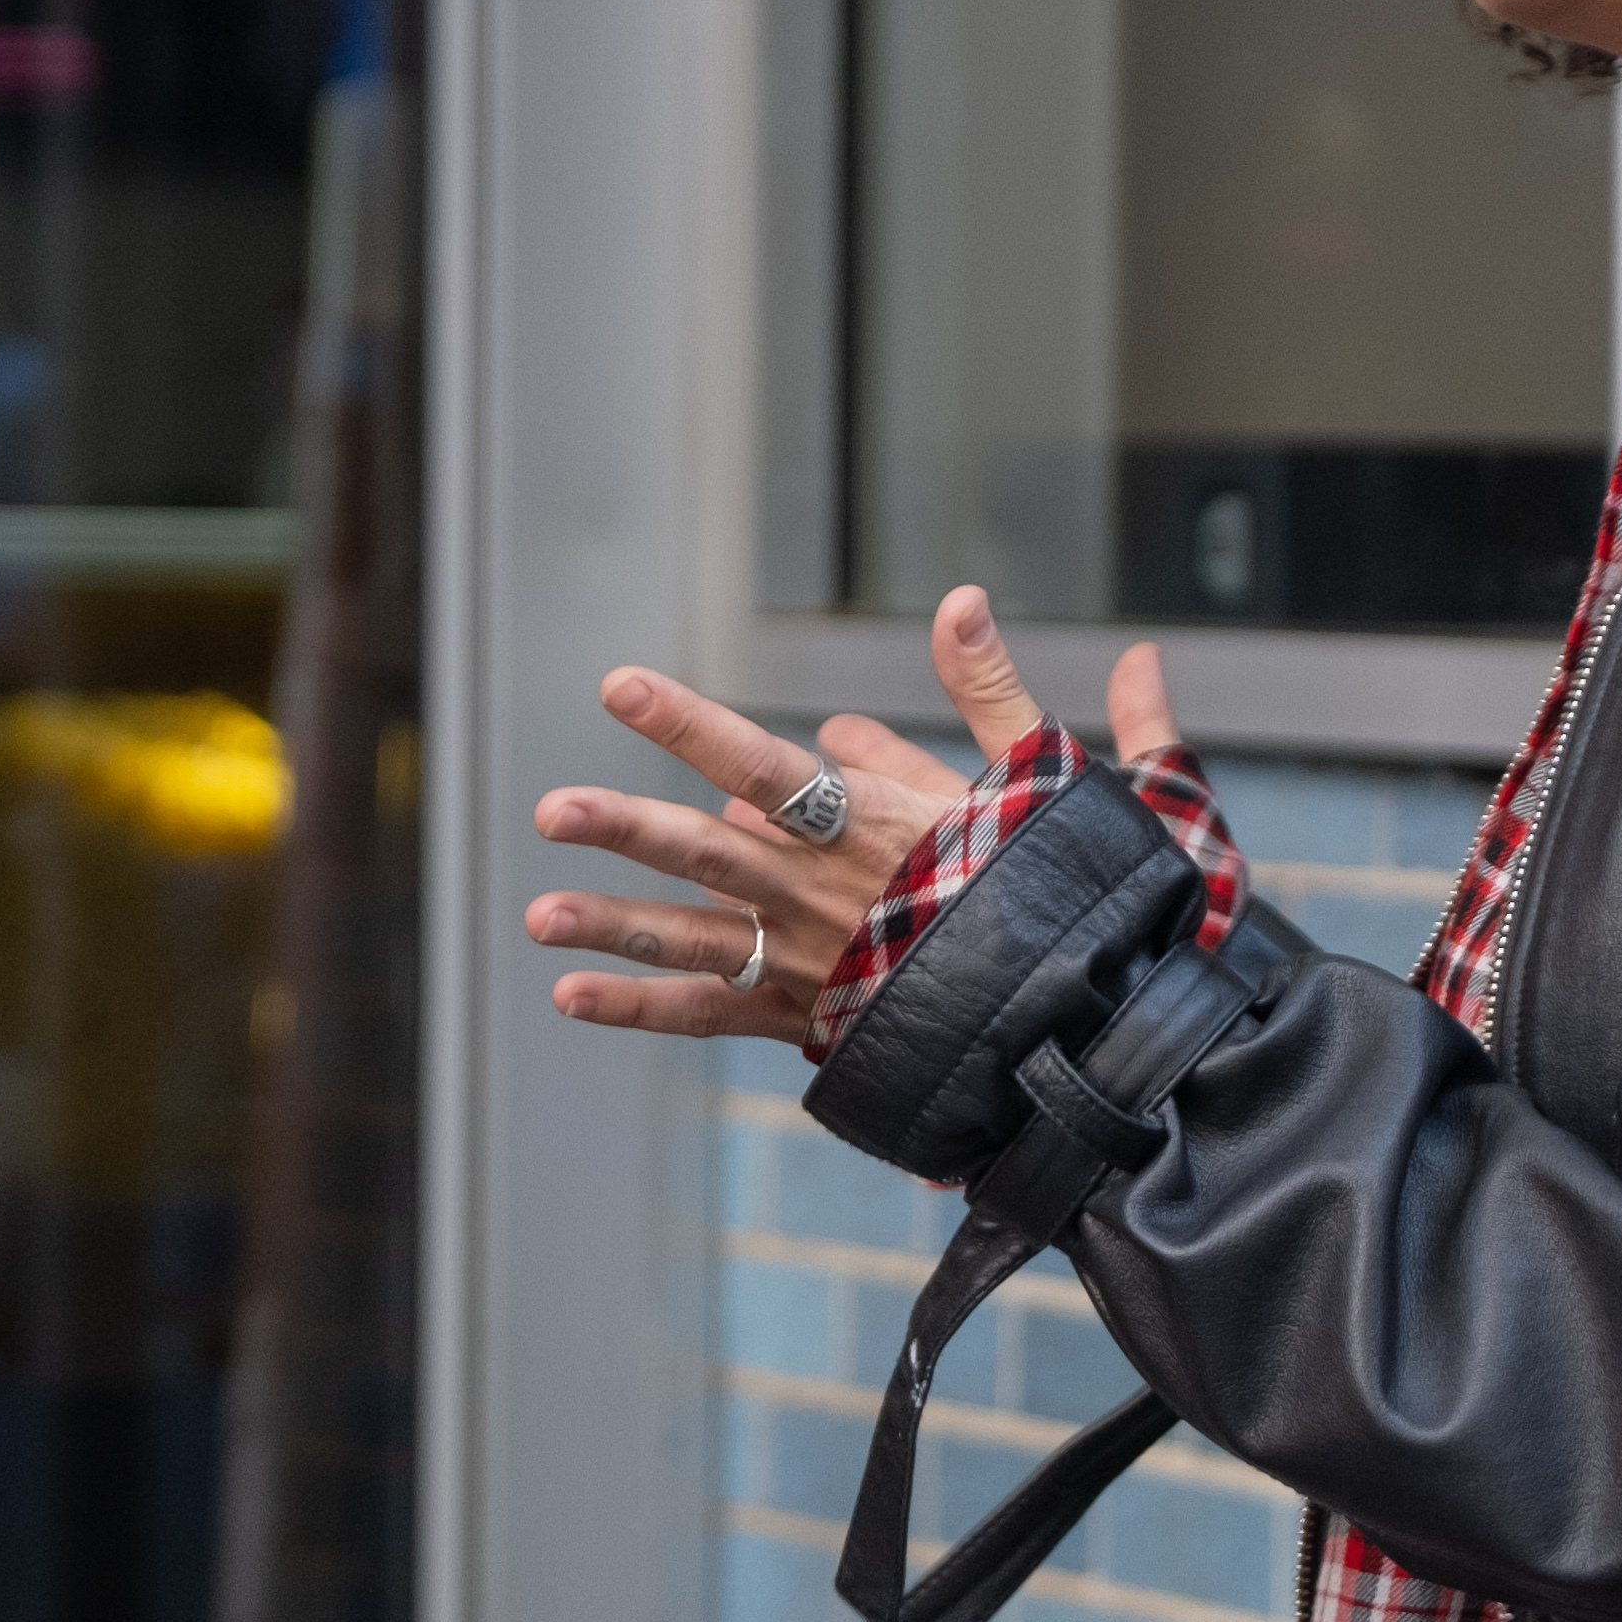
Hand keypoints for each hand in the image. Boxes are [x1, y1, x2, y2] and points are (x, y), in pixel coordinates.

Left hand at [520, 588, 1184, 1039]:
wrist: (1084, 1022)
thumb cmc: (1064, 892)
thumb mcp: (1039, 779)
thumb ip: (985, 689)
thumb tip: (961, 598)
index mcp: (872, 826)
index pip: (764, 762)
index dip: (689, 724)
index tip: (619, 686)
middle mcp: (824, 894)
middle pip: (707, 853)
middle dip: (625, 828)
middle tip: (548, 810)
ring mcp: (808, 961)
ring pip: (694, 939)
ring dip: (612, 925)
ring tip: (537, 915)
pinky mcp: (807, 1020)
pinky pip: (711, 1016)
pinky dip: (639, 1011)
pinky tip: (568, 998)